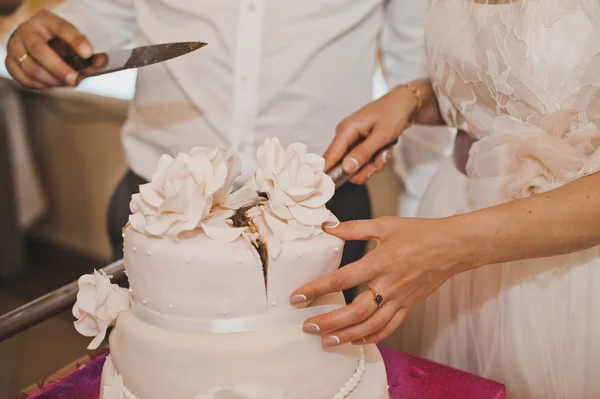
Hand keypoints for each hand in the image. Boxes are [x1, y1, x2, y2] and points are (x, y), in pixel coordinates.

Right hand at [5, 9, 92, 88]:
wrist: (37, 41)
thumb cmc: (60, 42)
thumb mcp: (75, 43)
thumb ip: (90, 54)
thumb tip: (100, 62)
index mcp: (47, 20)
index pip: (62, 28)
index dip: (75, 40)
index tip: (88, 52)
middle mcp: (28, 30)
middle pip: (39, 51)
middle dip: (59, 68)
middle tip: (75, 79)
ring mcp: (15, 45)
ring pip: (30, 67)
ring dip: (51, 80)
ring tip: (66, 82)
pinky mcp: (10, 62)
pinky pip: (24, 78)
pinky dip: (40, 85)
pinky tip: (52, 84)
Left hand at [290, 217, 474, 346]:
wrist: (453, 246)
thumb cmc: (419, 233)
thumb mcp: (385, 224)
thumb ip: (353, 227)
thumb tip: (327, 227)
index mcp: (380, 261)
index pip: (342, 278)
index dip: (316, 289)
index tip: (297, 297)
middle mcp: (388, 284)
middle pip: (354, 310)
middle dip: (328, 321)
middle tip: (307, 326)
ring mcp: (400, 299)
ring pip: (370, 325)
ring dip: (346, 335)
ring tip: (326, 341)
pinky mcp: (409, 306)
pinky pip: (389, 327)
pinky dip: (371, 337)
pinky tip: (356, 340)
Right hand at [323, 82, 425, 184]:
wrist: (405, 103)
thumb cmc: (394, 113)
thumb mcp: (382, 135)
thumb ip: (363, 152)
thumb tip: (346, 168)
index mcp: (346, 130)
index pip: (329, 157)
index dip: (330, 174)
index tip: (334, 188)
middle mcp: (345, 135)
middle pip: (343, 166)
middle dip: (363, 170)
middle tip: (378, 164)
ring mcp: (352, 140)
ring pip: (356, 166)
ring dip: (372, 165)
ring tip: (385, 152)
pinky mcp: (359, 143)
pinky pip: (363, 160)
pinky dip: (375, 160)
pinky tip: (384, 150)